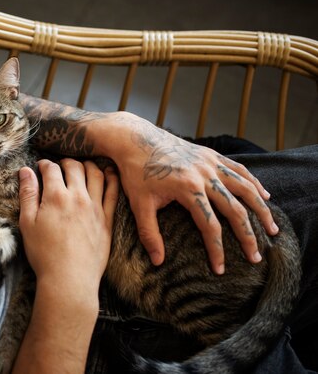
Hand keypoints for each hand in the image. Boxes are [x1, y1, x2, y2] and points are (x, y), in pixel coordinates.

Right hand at [18, 159, 118, 294]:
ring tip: (81, 167)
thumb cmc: (44, 253)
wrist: (69, 279)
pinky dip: (110, 178)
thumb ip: (27, 194)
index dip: (44, 164)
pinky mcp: (107, 220)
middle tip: (60, 166)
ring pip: (96, 174)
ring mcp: (95, 207)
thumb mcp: (27, 223)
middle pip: (75, 166)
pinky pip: (113, 192)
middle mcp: (77, 197)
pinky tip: (108, 175)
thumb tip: (25, 171)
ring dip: (88, 165)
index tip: (41, 167)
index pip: (51, 168)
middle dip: (65, 162)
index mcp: (55, 196)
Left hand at [92, 112, 277, 273]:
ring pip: (245, 188)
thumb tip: (158, 262)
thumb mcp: (138, 204)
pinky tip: (264, 196)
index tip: (220, 269)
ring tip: (272, 230)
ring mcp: (210, 162)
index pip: (210, 226)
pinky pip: (239, 170)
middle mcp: (204, 174)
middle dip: (247, 236)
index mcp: (188, 188)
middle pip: (235, 209)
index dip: (217, 250)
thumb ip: (149, 233)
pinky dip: (254, 183)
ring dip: (260, 209)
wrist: (135, 139)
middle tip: (255, 257)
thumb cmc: (135, 171)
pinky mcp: (210, 155)